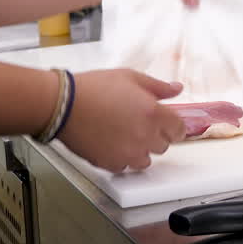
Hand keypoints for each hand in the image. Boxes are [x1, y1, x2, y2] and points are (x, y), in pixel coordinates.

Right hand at [57, 69, 186, 171]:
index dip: (173, 125)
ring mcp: (128, 153)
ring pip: (146, 160)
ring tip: (124, 134)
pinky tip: (112, 143)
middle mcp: (145, 136)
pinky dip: (121, 158)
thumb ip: (158, 86)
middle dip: (155, 135)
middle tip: (139, 123)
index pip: (179, 130)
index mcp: (153, 114)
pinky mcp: (111, 163)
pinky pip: (125, 166)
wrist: (63, 105)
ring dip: (140, 149)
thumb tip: (176, 89)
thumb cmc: (93, 89)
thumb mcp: (130, 77)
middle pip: (164, 145)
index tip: (167, 123)